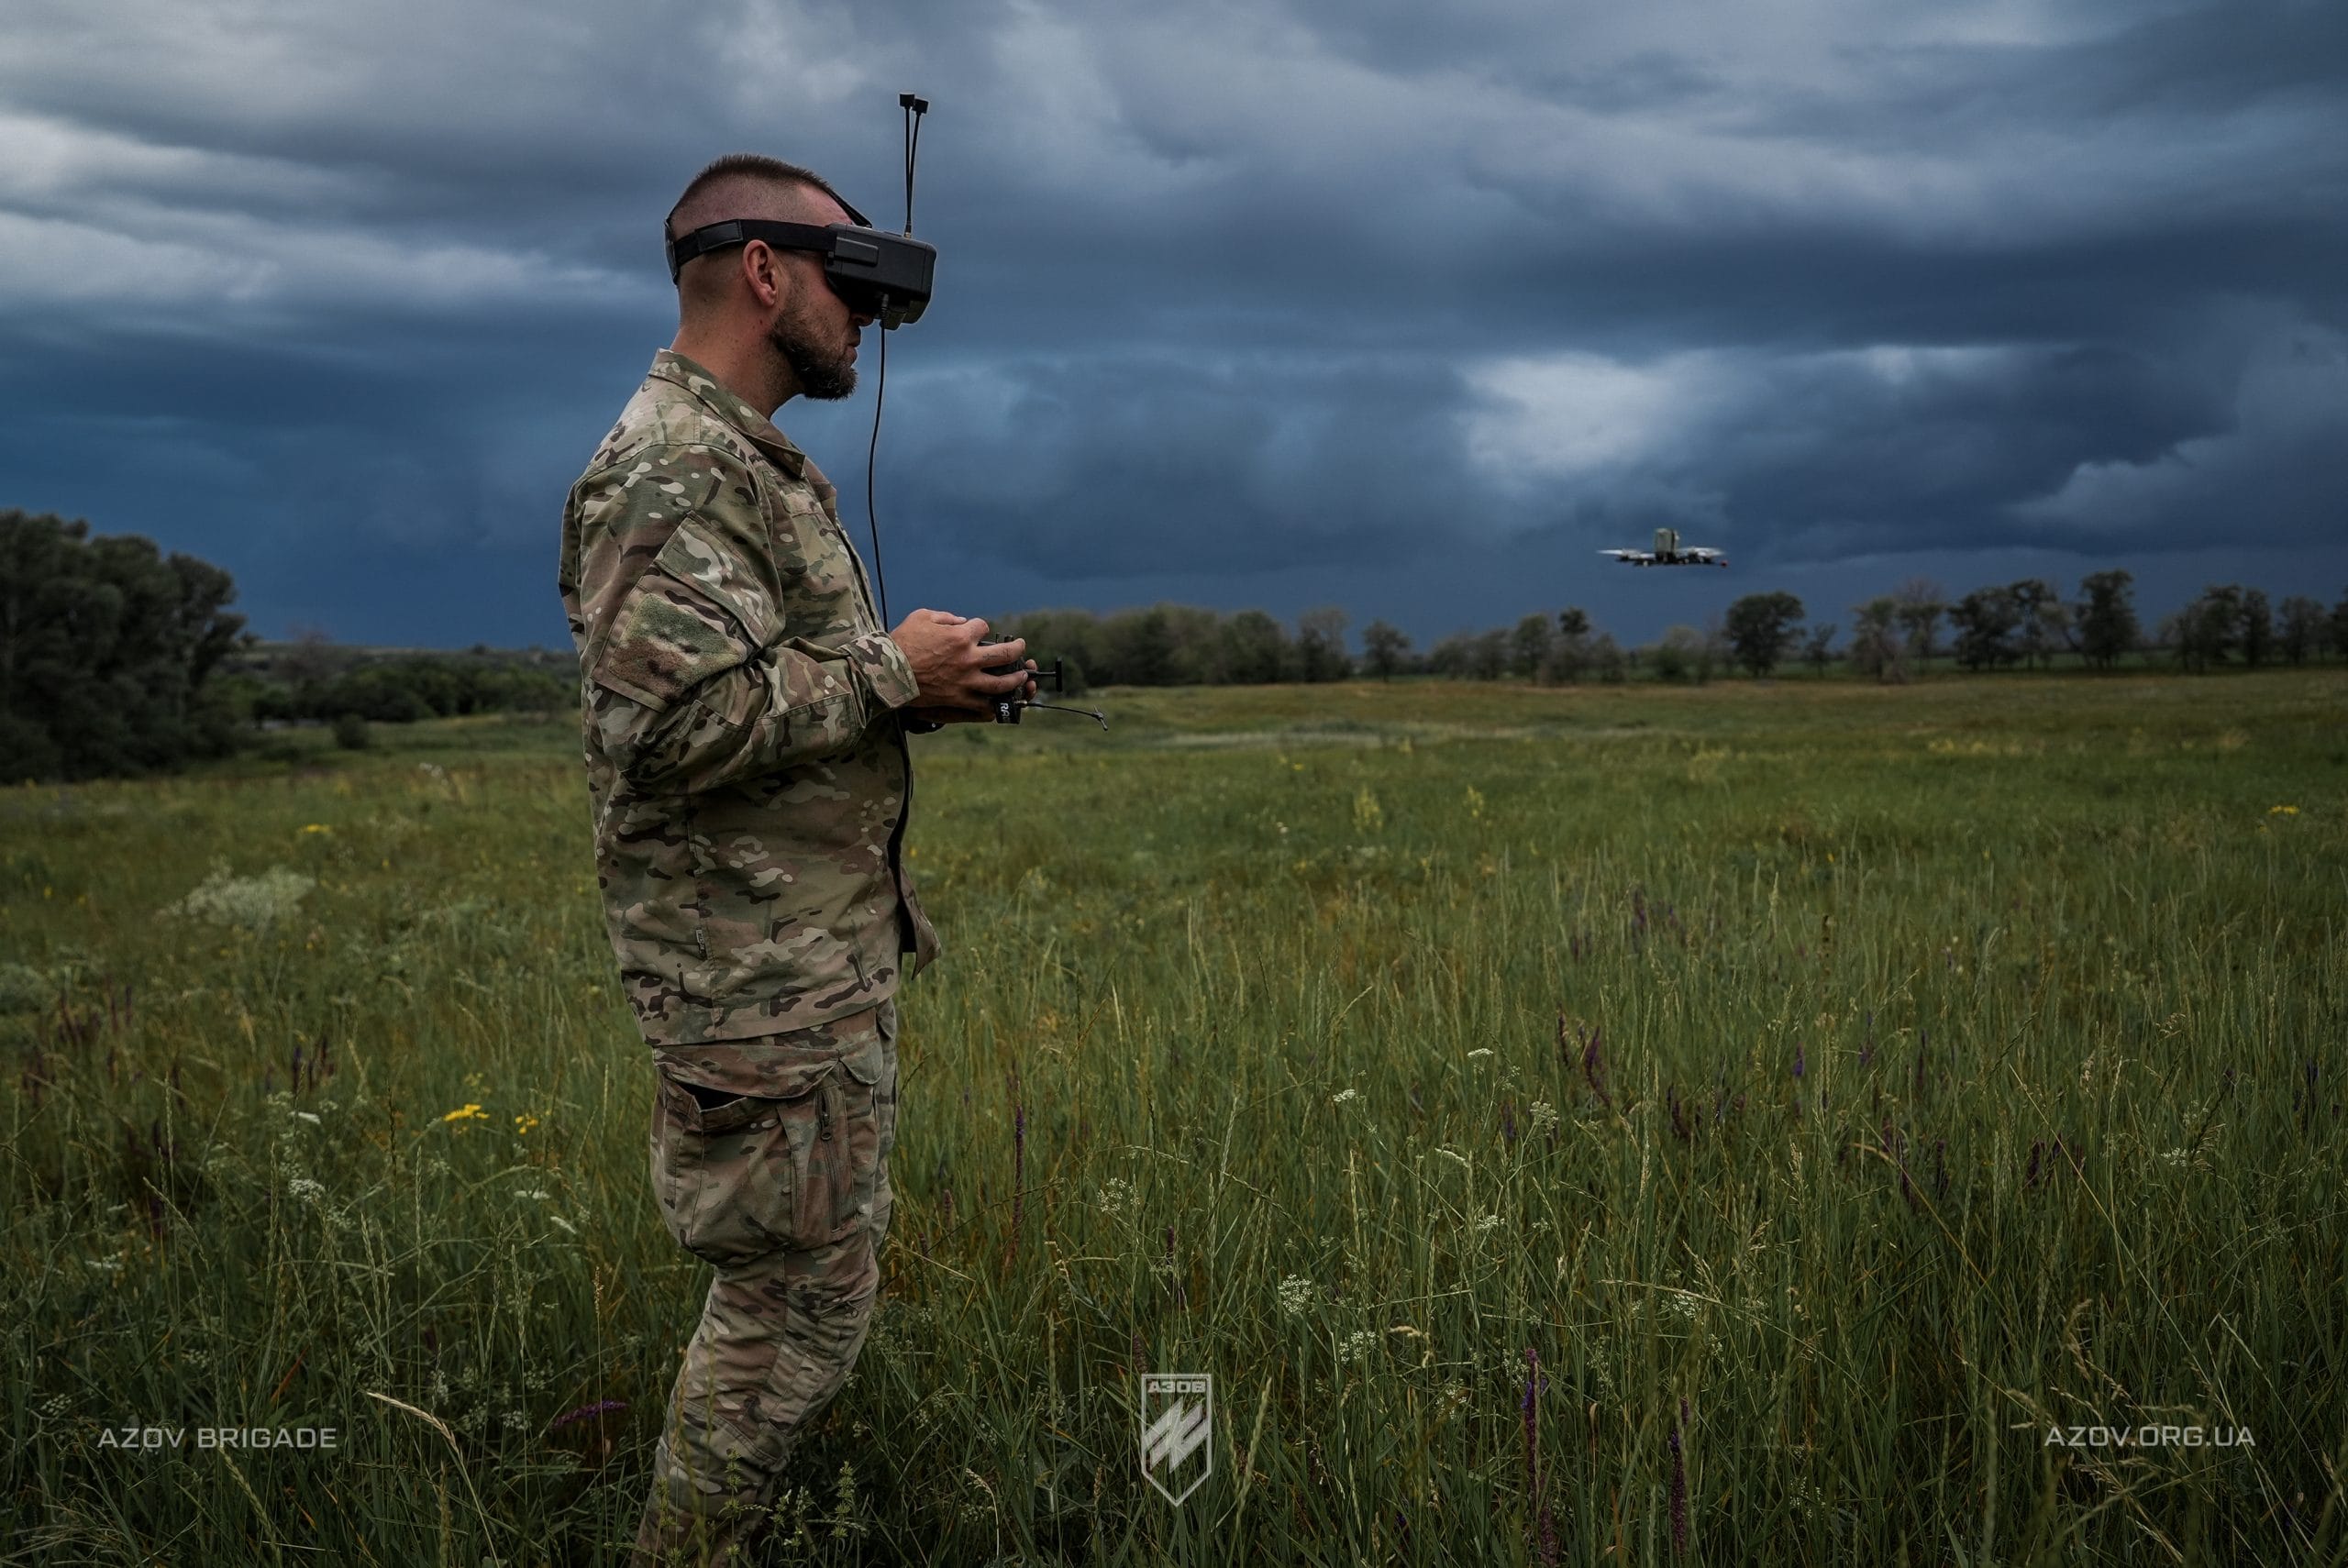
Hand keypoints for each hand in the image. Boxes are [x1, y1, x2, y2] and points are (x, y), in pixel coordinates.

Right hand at [890, 610, 1036, 714]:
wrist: (887, 672)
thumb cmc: (902, 642)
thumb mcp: (921, 617)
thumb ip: (945, 617)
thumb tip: (961, 621)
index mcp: (960, 636)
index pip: (983, 627)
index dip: (981, 627)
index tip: (978, 630)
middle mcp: (968, 659)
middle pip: (1004, 654)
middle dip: (1016, 649)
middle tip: (1020, 647)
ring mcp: (966, 681)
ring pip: (1001, 683)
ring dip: (1015, 679)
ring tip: (1022, 676)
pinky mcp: (958, 698)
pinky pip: (983, 704)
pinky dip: (995, 703)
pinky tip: (1001, 700)